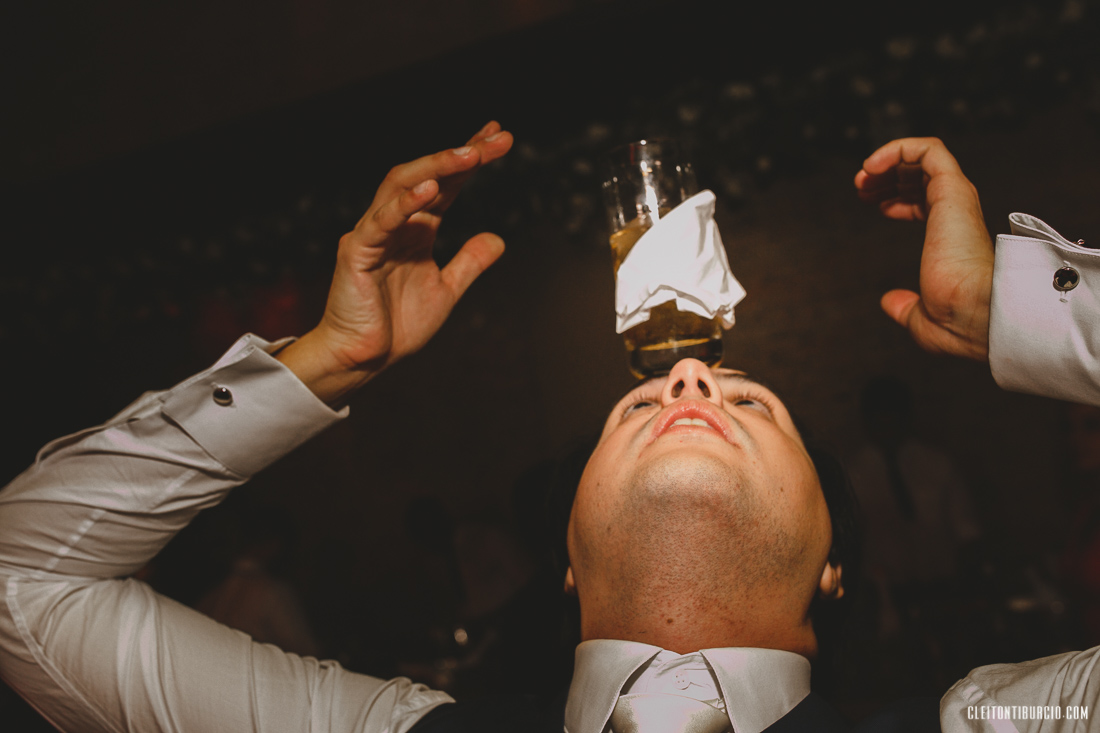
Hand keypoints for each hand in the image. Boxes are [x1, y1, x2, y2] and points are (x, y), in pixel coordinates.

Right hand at [279, 122, 512, 403]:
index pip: (445, 184)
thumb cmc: (396, 326)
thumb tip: (498, 239)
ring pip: (400, 185)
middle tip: (495, 138)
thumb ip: (469, 263)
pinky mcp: (357, 252)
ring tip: (470, 154)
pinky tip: (429, 190)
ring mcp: (373, 233)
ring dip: (436, 167)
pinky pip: (381, 221)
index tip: (498, 137)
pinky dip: (404, 204)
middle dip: (460, 154)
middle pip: (427, 176)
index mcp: (415, 230)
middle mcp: (394, 223)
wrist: (364, 359)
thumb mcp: (446, 291)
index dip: (470, 159)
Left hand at [855, 137, 993, 360]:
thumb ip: (905, 308)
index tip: (873, 204)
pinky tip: (872, 167)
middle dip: (887, 175)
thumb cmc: (958, 322)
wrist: (978, 315)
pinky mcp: (952, 188)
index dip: (897, 197)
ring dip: (887, 161)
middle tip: (861, 187)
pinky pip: (927, 150)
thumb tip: (890, 303)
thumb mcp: (922, 318)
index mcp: (952, 236)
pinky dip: (897, 149)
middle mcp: (956, 213)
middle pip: (921, 176)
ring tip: (862, 177)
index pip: (927, 200)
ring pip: (923, 156)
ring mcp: (956, 198)